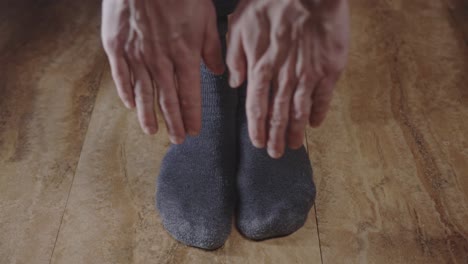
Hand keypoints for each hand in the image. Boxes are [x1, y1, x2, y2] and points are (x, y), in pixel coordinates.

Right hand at [101, 0, 223, 142]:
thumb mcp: (205, 16)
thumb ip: (212, 48)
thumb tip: (219, 73)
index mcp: (185, 54)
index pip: (190, 95)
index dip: (191, 116)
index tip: (193, 132)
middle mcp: (160, 61)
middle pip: (167, 100)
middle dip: (173, 123)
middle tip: (176, 140)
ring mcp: (136, 55)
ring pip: (143, 93)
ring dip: (149, 115)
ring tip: (153, 131)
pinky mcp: (116, 46)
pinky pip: (121, 76)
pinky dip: (126, 92)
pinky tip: (130, 105)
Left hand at [227, 0, 348, 157]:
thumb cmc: (271, 2)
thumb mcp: (240, 25)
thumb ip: (235, 57)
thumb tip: (234, 83)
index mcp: (260, 68)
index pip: (256, 107)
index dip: (257, 128)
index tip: (257, 142)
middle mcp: (284, 77)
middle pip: (278, 115)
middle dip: (275, 137)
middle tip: (275, 154)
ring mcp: (308, 75)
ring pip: (299, 112)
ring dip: (295, 131)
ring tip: (294, 146)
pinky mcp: (330, 69)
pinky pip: (324, 98)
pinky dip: (319, 112)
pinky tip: (316, 124)